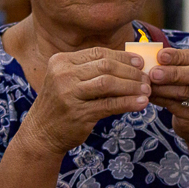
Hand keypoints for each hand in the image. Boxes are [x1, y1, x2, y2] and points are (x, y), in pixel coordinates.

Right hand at [20, 47, 150, 155]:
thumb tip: (130, 64)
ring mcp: (69, 94)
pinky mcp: (78, 114)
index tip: (140, 62)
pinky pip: (109, 105)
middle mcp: (63, 75)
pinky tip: (141, 103)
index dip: (122, 56)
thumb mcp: (69, 81)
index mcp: (61, 61)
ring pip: (108, 83)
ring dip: (131, 86)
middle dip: (130, 71)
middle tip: (147, 77)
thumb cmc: (61, 104)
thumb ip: (92, 71)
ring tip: (147, 90)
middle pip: (105, 66)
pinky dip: (128, 103)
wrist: (41, 134)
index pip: (98, 53)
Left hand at [148, 48, 188, 144]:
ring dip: (163, 88)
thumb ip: (178, 63)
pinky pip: (175, 106)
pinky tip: (150, 96)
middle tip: (153, 73)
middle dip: (173, 73)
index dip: (177, 56)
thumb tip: (153, 56)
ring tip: (147, 85)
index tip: (160, 55)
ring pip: (184, 92)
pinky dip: (160, 100)